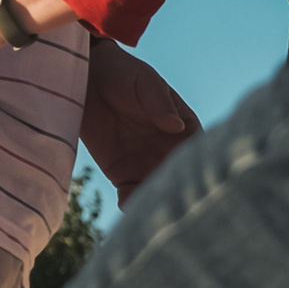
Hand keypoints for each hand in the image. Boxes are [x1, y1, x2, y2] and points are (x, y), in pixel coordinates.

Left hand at [78, 36, 198, 206]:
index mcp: (186, 130)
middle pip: (180, 179)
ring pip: (157, 192)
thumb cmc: (123, 74)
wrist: (87, 80)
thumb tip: (176, 126)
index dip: (201, 166)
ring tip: (151, 212)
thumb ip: (159, 103)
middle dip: (179, 195)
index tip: (196, 176)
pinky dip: (131, 205)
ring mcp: (148, 166)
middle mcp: (170, 153)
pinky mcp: (123, 175)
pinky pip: (131, 195)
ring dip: (156, 204)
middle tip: (175, 204)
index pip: (199, 152)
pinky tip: (128, 207)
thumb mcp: (145, 83)